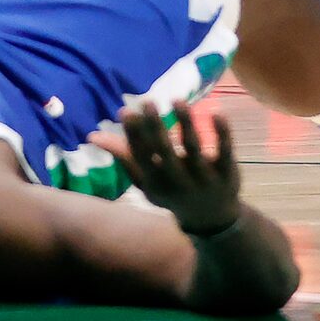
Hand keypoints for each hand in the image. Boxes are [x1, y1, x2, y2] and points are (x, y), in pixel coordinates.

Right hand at [89, 101, 241, 237]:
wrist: (212, 220)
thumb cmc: (171, 191)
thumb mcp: (146, 181)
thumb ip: (123, 156)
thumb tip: (93, 135)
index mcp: (156, 183)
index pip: (142, 157)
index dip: (133, 135)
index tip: (125, 111)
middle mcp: (179, 182)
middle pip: (166, 152)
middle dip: (156, 127)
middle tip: (148, 102)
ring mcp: (204, 178)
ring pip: (194, 148)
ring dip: (185, 123)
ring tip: (177, 100)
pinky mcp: (227, 172)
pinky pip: (225, 151)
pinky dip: (222, 132)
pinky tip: (217, 111)